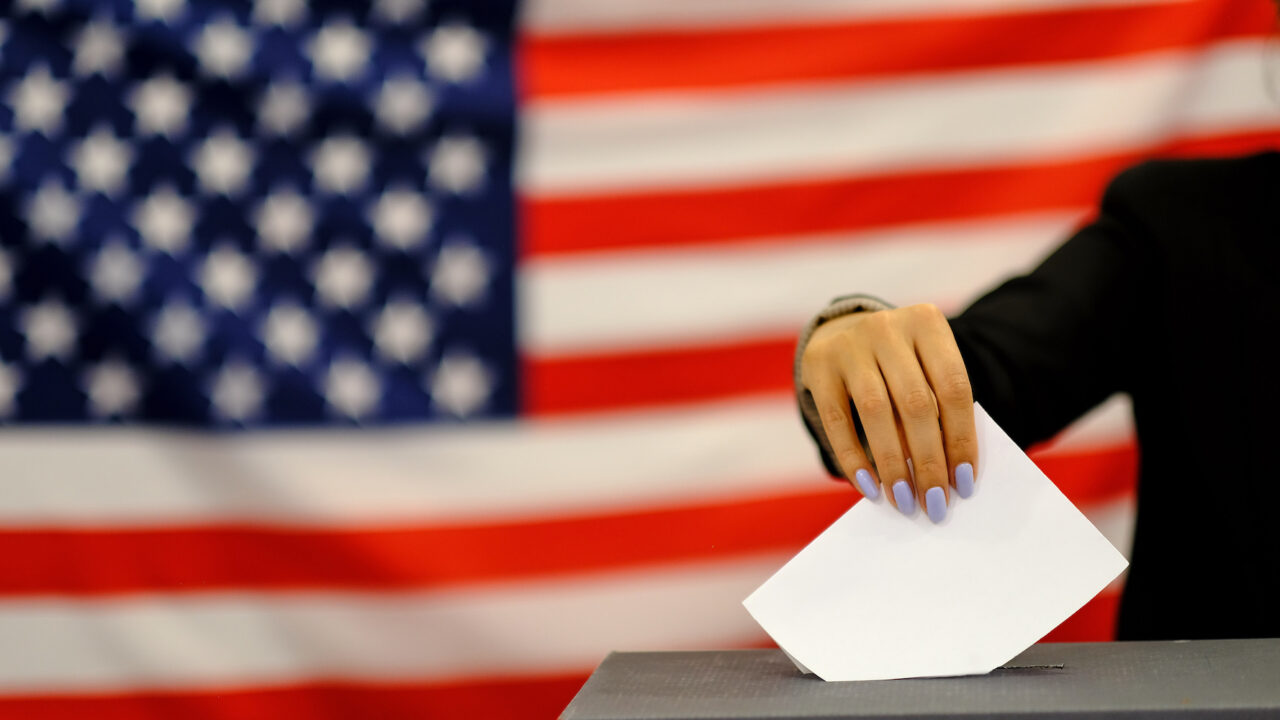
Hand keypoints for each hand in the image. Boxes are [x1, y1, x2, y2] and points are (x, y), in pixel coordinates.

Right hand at [800, 304, 976, 521]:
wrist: (843, 331)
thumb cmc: (900, 363)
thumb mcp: (925, 368)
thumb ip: (939, 407)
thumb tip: (948, 476)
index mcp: (927, 322)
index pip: (954, 388)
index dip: (961, 439)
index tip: (965, 484)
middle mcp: (887, 327)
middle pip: (917, 404)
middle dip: (928, 461)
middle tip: (934, 503)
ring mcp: (849, 344)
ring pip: (877, 412)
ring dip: (893, 464)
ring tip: (903, 501)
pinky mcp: (818, 366)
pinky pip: (837, 420)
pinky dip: (854, 458)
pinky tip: (868, 487)